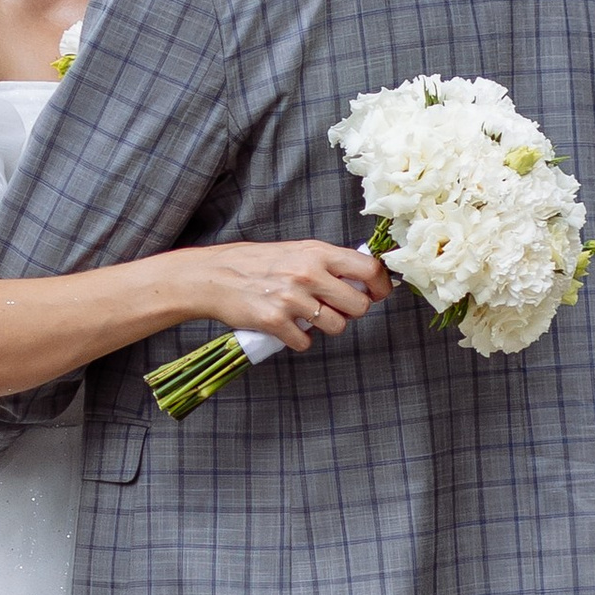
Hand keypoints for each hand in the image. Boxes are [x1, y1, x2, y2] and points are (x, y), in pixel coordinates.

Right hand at [182, 240, 389, 352]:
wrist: (214, 276)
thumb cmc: (257, 263)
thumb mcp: (296, 251)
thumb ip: (328, 263)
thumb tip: (364, 281)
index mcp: (317, 253)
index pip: (368, 269)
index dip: (380, 286)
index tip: (377, 294)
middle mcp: (308, 274)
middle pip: (359, 306)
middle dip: (351, 312)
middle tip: (334, 308)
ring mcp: (292, 299)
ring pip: (336, 327)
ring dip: (326, 328)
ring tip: (307, 317)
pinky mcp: (275, 321)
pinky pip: (305, 342)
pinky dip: (298, 339)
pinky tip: (286, 327)